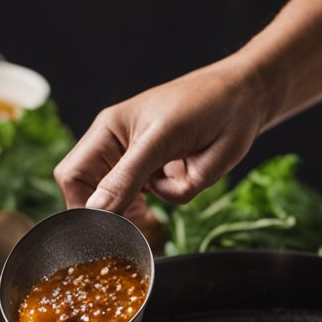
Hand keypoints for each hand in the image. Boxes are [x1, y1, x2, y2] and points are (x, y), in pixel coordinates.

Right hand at [54, 58, 268, 212]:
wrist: (248, 98)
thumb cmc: (204, 103)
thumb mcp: (160, 139)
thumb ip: (126, 176)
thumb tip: (96, 209)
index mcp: (107, 133)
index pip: (72, 176)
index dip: (82, 203)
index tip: (102, 224)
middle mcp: (119, 151)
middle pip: (95, 195)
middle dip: (117, 207)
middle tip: (137, 214)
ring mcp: (143, 166)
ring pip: (131, 204)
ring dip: (149, 203)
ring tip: (165, 185)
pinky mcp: (167, 177)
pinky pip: (163, 202)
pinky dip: (175, 196)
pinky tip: (184, 176)